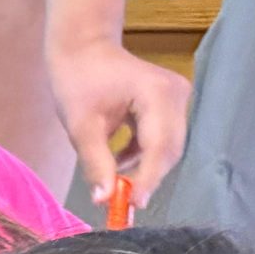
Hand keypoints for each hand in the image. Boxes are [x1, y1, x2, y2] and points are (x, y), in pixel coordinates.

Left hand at [49, 37, 190, 212]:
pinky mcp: (170, 104)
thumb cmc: (78, 81)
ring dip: (142, 167)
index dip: (148, 179)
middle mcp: (176, 94)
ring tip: (110, 177)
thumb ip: (96, 163)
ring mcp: (177, 98)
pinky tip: (116, 160)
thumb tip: (104, 199)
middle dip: (146, 177)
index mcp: (158, 94)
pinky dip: (141, 155)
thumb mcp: (81, 126)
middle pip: (170, 150)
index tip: (131, 205)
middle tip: (119, 202)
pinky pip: (161, 138)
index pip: (160, 147)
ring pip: (167, 147)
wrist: (83, 48)